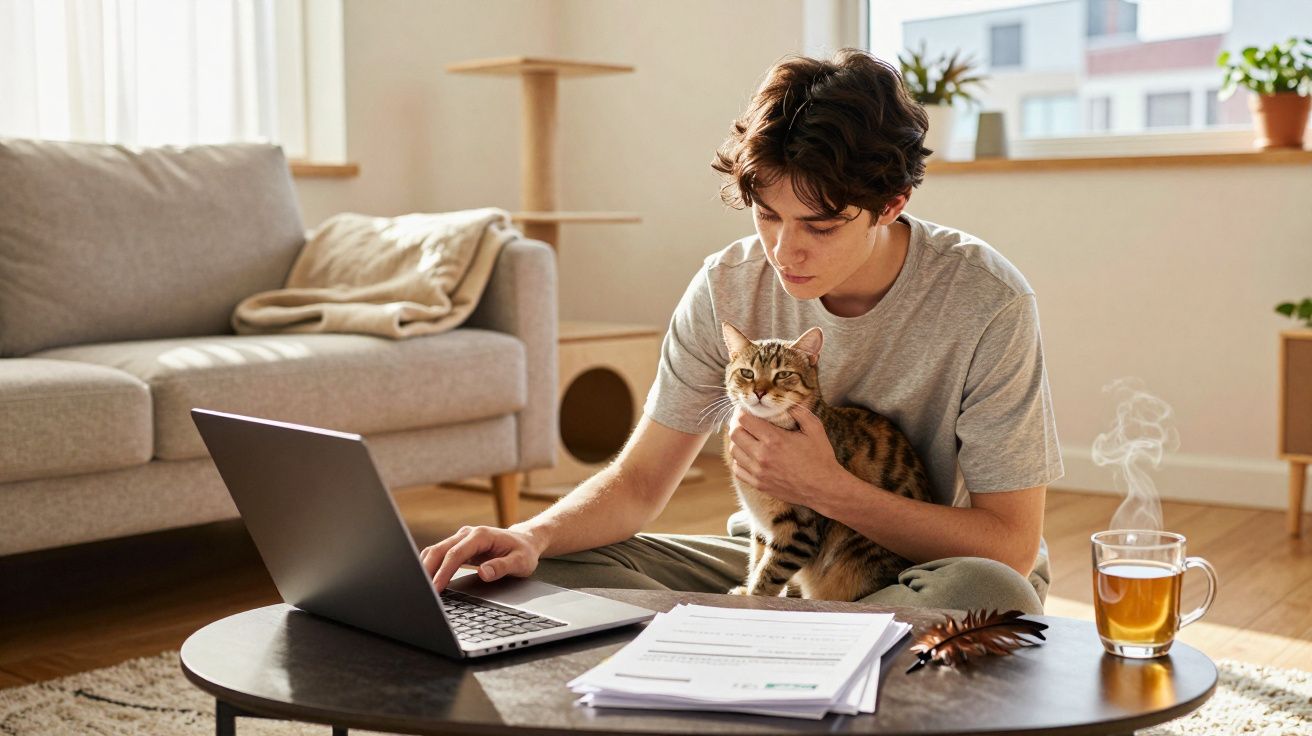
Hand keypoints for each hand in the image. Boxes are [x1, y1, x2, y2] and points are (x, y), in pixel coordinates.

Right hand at [419, 525, 542, 591]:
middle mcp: (468, 534)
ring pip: (436, 551)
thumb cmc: (523, 552)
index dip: (444, 571)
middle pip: (440, 550)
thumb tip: (484, 572)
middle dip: (427, 570)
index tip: (436, 587)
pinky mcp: (458, 546)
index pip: (456, 553)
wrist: (525, 541)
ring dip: (425, 567)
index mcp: (481, 535)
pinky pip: (439, 554)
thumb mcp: (521, 562)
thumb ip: (502, 566)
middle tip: (420, 591)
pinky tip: (425, 579)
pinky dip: (430, 565)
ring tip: (418, 587)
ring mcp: (461, 539)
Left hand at [727, 405, 844, 508]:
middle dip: (737, 424)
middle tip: (745, 422)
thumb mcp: (815, 429)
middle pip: (734, 434)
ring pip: (734, 452)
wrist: (824, 488)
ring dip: (738, 442)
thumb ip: (800, 412)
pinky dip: (739, 460)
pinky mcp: (759, 484)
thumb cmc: (821, 458)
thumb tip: (788, 402)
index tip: (746, 409)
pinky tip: (749, 455)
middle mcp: (762, 456)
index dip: (742, 411)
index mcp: (774, 439)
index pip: (744, 420)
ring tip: (747, 438)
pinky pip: (738, 470)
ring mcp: (759, 472)